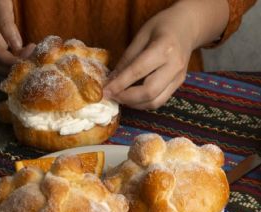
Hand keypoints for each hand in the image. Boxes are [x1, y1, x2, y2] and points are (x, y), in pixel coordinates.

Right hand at [0, 0, 35, 74]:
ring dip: (12, 69)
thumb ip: (7, 25)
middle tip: (33, 63)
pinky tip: (24, 62)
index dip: (9, 60)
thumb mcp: (1, 6)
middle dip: (12, 68)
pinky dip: (10, 66)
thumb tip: (17, 47)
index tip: (26, 61)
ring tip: (30, 62)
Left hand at [103, 0, 227, 109]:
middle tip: (111, 95)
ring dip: (134, 104)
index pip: (138, 71)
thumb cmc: (161, 27)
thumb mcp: (140, 36)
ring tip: (119, 97)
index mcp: (164, 48)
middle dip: (126, 98)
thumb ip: (126, 59)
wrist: (187, 27)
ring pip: (155, 101)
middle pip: (149, 92)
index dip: (119, 84)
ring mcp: (179, 77)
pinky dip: (143, 103)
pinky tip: (131, 97)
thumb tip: (111, 81)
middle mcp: (174, 65)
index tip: (104, 91)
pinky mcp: (179, 84)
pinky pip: (160, 100)